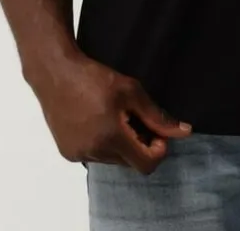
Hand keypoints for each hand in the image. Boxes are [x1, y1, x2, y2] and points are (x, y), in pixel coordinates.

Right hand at [26, 48, 192, 173]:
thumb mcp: (131, 91)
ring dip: (120, 146)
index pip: (146, 164)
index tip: (157, 132)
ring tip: (115, 118)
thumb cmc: (93, 78)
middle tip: (136, 120)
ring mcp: (78, 154)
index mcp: (111, 138)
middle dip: (139, 145)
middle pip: (130, 163)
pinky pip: (94, 156)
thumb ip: (157, 116)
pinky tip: (98, 122)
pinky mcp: (67, 153)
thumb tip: (184, 132)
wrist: (55, 73)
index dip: (158, 150)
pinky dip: (102, 145)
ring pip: (112, 160)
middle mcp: (93, 152)